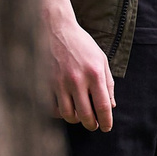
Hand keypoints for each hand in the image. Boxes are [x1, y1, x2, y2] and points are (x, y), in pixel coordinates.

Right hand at [48, 12, 115, 130]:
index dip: (106, 121)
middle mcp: (77, 80)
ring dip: (75, 119)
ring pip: (68, 114)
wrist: (55, 28)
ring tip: (79, 116)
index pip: (103, 106)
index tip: (106, 127)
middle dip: (92, 125)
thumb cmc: (81, 44)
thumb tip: (111, 106)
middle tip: (93, 125)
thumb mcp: (101, 59)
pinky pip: (52, 107)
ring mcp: (59, 82)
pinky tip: (64, 107)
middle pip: (85, 115)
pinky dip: (59, 112)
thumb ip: (108, 83)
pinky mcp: (45, 82)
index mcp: (94, 73)